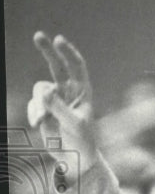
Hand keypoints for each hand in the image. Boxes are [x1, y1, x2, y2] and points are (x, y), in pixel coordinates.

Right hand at [28, 32, 96, 174]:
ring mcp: (55, 99)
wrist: (74, 159)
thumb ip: (59, 107)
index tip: (59, 40)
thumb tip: (45, 90)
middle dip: (47, 50)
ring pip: (39, 89)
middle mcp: (69, 92)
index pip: (77, 67)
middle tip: (38, 35)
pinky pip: (33, 103)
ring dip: (39, 104)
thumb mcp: (73, 124)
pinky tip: (38, 125)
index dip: (68, 52)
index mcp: (83, 92)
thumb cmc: (82, 142)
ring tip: (44, 121)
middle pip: (57, 65)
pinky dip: (34, 113)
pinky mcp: (43, 108)